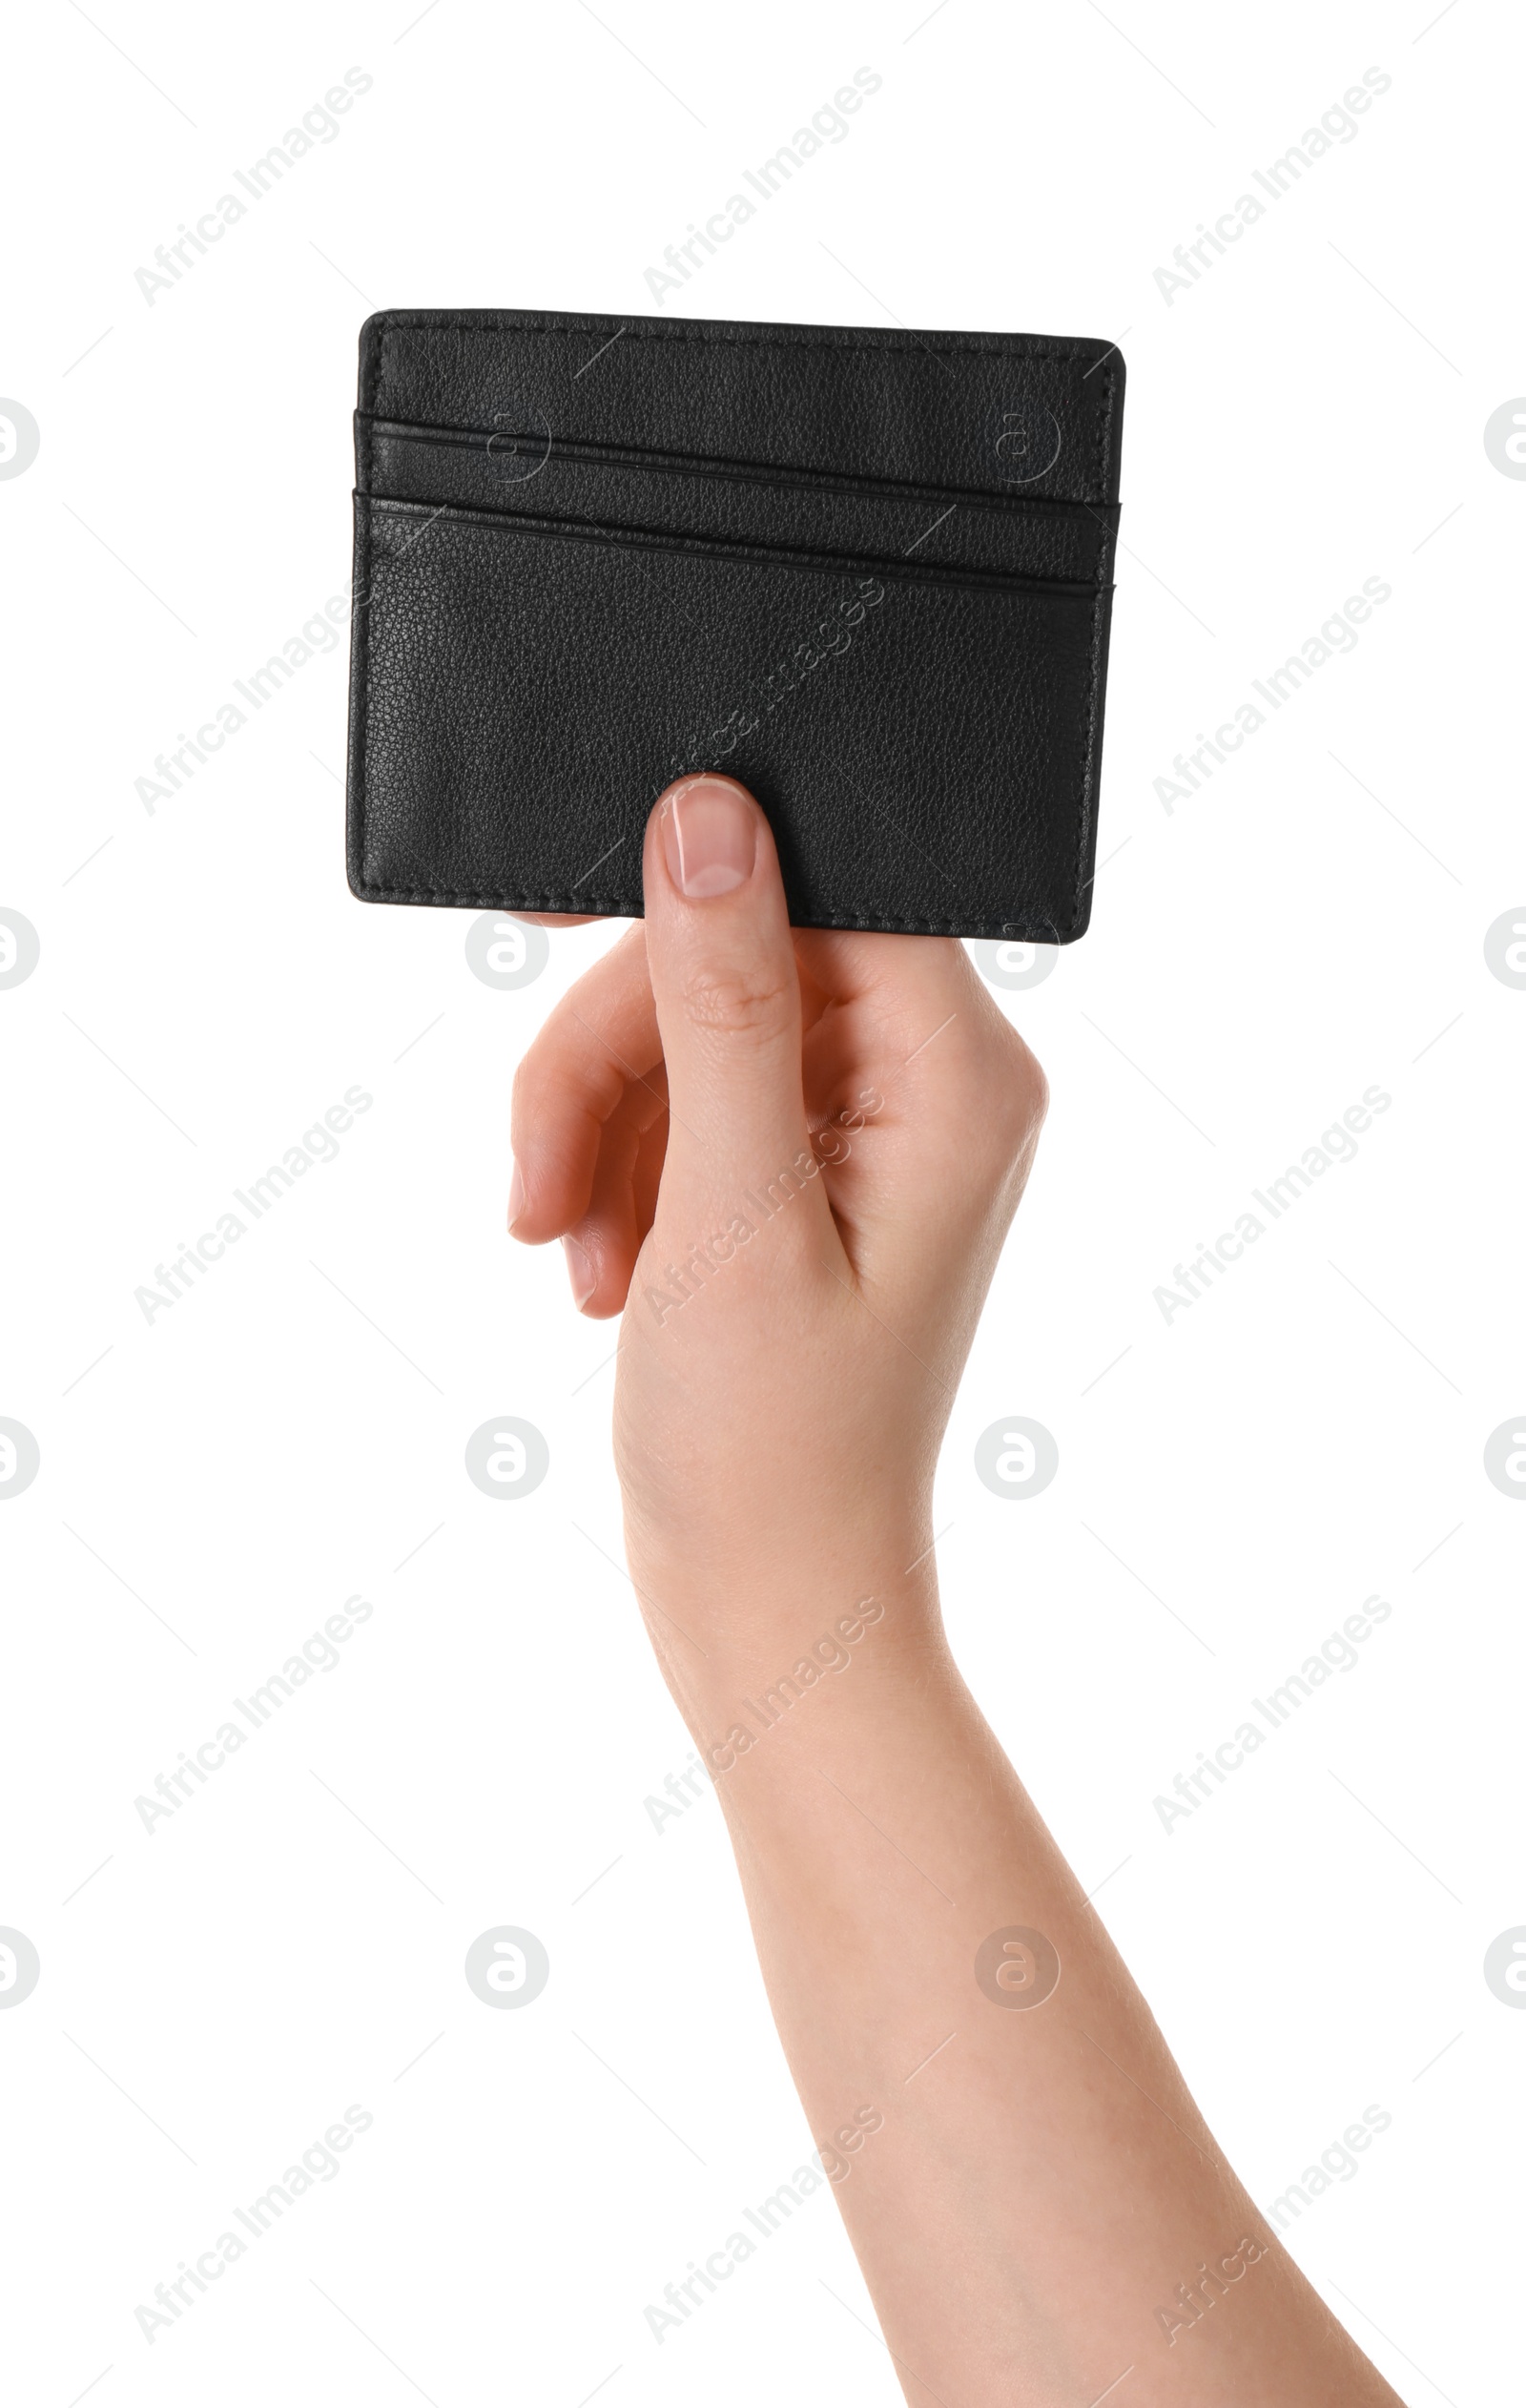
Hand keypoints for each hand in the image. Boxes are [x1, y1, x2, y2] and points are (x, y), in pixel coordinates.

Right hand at [508, 773, 1046, 1655]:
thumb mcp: (731, 1213)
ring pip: (686, 1024)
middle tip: (534, 1191)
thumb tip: (709, 815)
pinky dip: (616, 1170)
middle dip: (609, 1062)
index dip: (690, 889)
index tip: (559, 932)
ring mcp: (866, 1126)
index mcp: (960, 1076)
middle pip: (735, 953)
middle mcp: (933, 1081)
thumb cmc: (774, 1447)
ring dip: (594, 1130)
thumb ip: (722, 1005)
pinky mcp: (801, 1167)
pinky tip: (594, 1270)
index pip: (830, 887)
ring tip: (562, 1256)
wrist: (772, 1606)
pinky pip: (682, 1097)